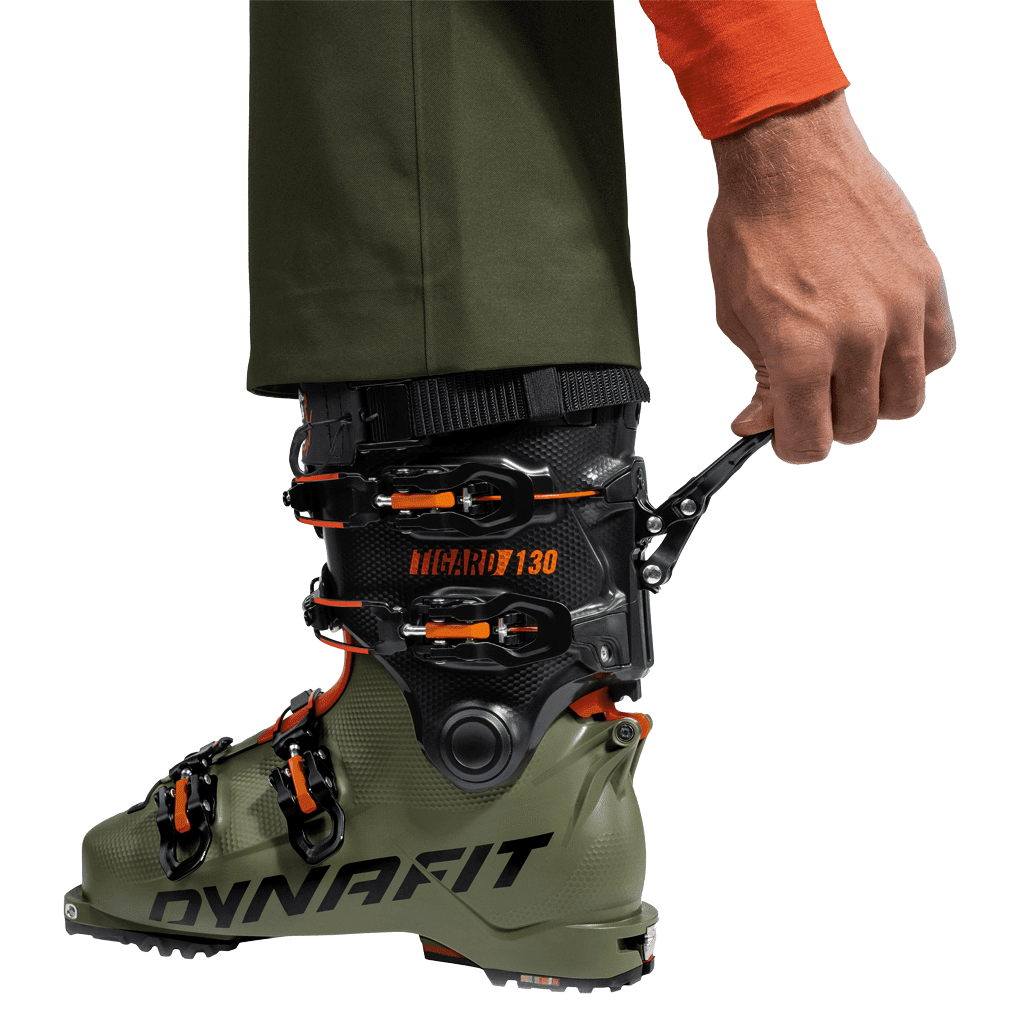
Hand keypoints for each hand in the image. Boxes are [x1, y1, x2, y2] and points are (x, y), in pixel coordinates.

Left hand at [707, 90, 954, 463]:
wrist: (790, 161)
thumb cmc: (755, 229)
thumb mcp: (736, 316)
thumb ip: (759, 379)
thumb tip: (759, 422)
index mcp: (801, 350)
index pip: (809, 442)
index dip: (791, 445)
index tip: (785, 434)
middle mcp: (858, 337)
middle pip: (857, 427)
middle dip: (827, 420)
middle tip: (808, 393)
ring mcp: (900, 311)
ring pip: (904, 401)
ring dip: (871, 398)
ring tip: (844, 370)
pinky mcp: (927, 284)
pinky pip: (937, 355)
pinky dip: (911, 362)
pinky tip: (879, 343)